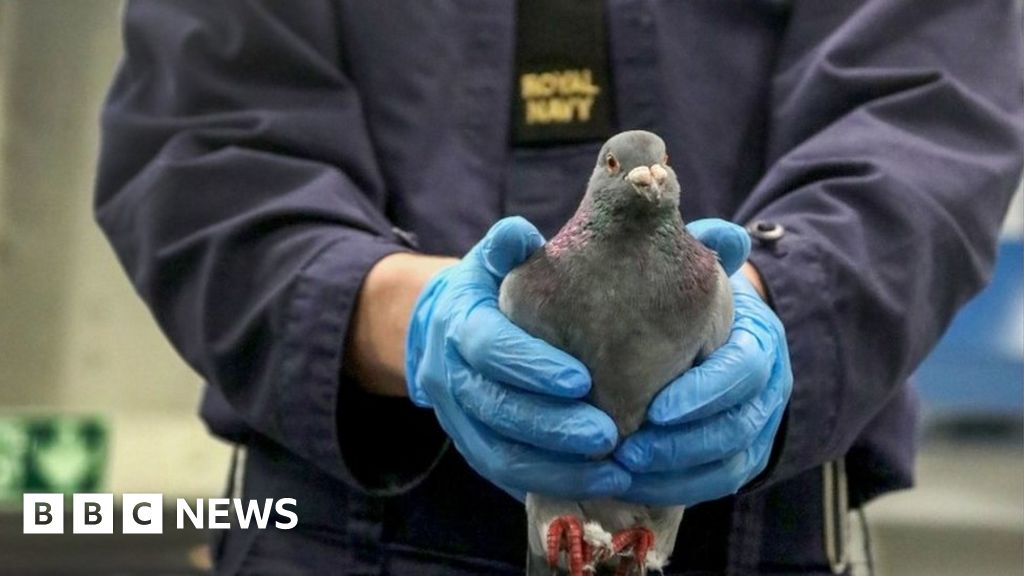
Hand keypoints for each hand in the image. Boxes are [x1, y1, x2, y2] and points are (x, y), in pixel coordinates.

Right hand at [406, 217, 630, 500]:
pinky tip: (601, 483)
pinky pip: (508, 475)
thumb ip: (510, 246)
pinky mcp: (475, 448)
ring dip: (558, 465)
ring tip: (614, 468)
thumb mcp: (494, 260)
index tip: (580, 379)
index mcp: (459, 323)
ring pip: (500, 453)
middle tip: (610, 434)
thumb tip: (521, 233)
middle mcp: (451, 376)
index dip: (530, 366)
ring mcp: (459, 419)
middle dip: (553, 426)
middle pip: (495, 408)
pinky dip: (554, 482)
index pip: (487, 347)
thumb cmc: (491, 290)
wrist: (445, 332)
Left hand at [614, 221, 792, 505]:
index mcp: (759, 340)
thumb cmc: (690, 302)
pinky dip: (674, 490)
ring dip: (675, 475)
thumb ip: (702, 251)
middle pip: (739, 428)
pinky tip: (629, 488)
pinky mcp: (738, 460)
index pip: (744, 371)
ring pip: (729, 467)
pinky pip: (715, 486)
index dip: (704, 393)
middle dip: (683, 445)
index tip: (654, 409)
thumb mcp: (696, 272)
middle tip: (628, 452)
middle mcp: (768, 390)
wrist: (712, 332)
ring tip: (622, 474)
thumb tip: (721, 234)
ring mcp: (757, 429)